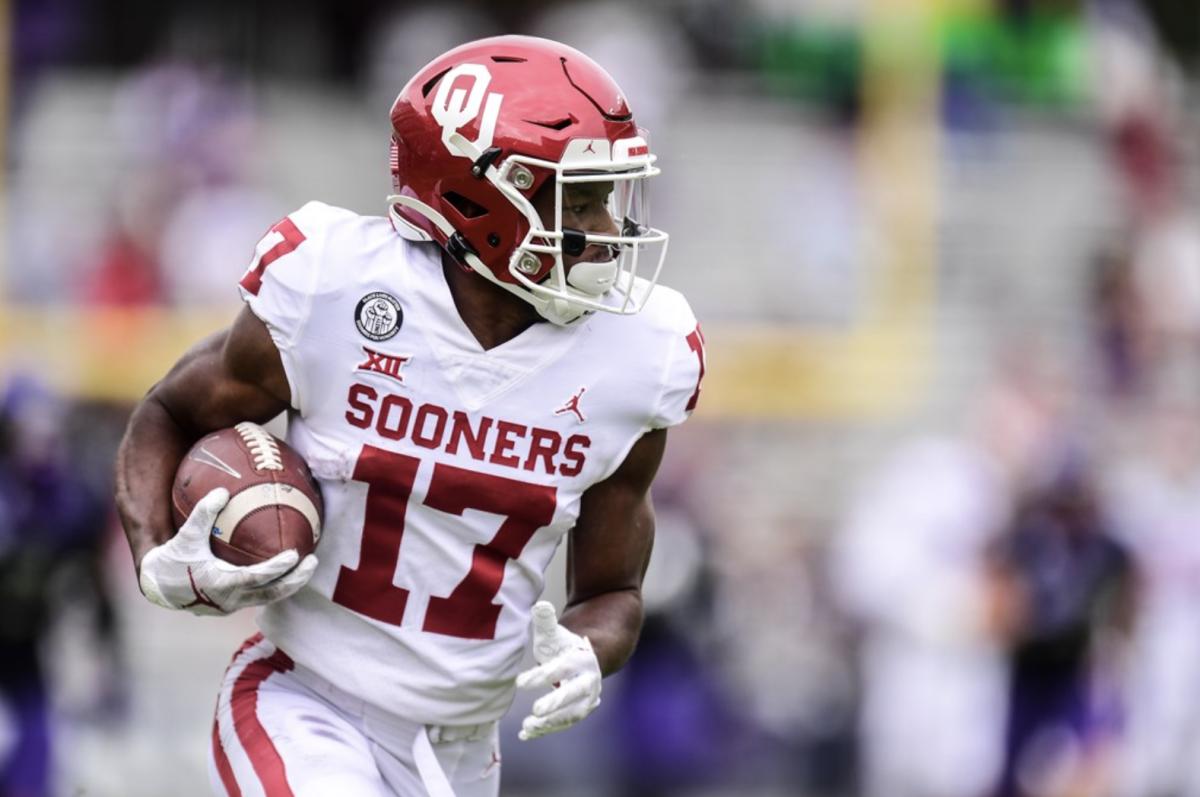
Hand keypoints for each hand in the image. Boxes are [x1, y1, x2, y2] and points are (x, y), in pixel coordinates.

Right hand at [138, 488, 317, 615]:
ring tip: (307, 566)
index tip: (295, 554)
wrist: (157, 586)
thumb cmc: (173, 558)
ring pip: (269, 597)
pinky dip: (276, 584)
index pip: (257, 578)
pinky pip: (260, 595)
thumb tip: (222, 491)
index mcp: (221, 584)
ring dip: (290, 583)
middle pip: (272, 593)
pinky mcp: (232, 606)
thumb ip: (203, 513)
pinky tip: (286, 568)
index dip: (278, 568)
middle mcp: (230, 600)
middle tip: (313, 561)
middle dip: (296, 579)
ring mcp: (232, 606)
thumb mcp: (186, 535)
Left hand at [515, 601, 601, 740]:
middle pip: (574, 693)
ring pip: (571, 714)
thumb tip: (539, 604)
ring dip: (550, 722)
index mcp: (580, 659)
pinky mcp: (578, 712)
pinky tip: (526, 733)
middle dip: (556, 702)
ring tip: (528, 725)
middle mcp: (588, 681)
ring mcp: (586, 700)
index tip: (520, 683)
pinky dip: (546, 730)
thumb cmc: (564, 647)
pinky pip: (563, 723)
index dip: (542, 676)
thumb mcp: (555, 633)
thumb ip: (546, 621)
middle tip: (535, 710)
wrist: (590, 660)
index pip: (561, 668)